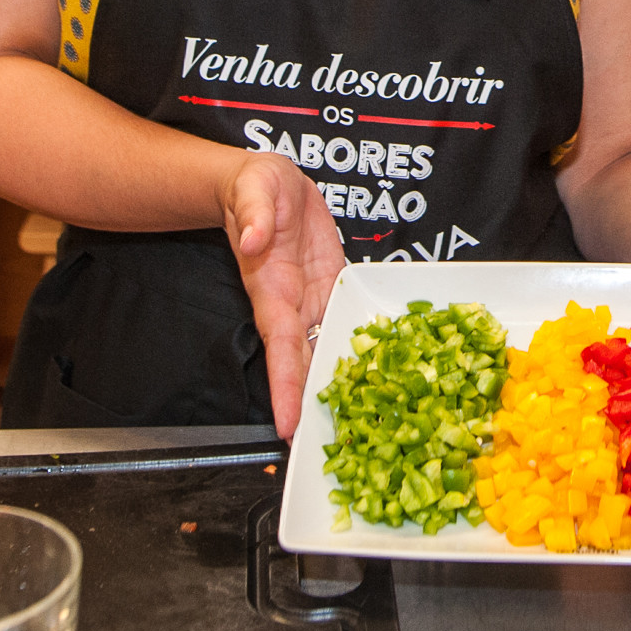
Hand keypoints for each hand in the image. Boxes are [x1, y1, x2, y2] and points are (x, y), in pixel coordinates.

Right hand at [220, 151, 344, 437]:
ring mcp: (311, 299)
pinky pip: (344, 322)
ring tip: (360, 425)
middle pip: (303, 363)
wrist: (266, 182)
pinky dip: (357, 350)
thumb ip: (253, 215)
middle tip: (329, 448)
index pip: (279, 347)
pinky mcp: (331, 287)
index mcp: (271, 289)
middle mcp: (291, 304)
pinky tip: (377, 374)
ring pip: (325, 349)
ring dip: (337, 385)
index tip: (286, 426)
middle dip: (312, 405)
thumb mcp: (253, 189)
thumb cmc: (254, 187)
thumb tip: (253, 239)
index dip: (284, 387)